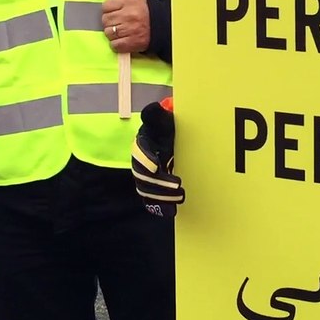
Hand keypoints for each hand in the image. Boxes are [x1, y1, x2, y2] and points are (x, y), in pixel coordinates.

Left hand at [102, 0, 150, 53]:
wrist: (161, 27)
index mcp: (129, 2)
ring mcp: (129, 30)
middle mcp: (128, 16)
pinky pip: (114, 45)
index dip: (108, 9)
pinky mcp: (131, 43)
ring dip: (112, 33)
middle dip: (109, 21)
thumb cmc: (147, 10)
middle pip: (105, 20)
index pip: (106, 6)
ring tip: (119, 30)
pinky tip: (122, 39)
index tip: (114, 10)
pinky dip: (116, 44)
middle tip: (117, 20)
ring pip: (108, 32)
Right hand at [132, 98, 182, 216]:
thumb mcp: (162, 119)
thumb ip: (156, 115)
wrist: (167, 142)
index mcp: (141, 144)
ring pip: (147, 190)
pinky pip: (151, 200)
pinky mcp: (151, 188)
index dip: (146, 160)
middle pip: (143, 176)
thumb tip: (152, 108)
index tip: (156, 167)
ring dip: (162, 196)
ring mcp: (144, 177)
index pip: (139, 152)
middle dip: (159, 183)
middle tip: (177, 185)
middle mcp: (140, 162)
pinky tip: (171, 211)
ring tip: (180, 196)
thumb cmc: (164, 130)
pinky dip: (159, 206)